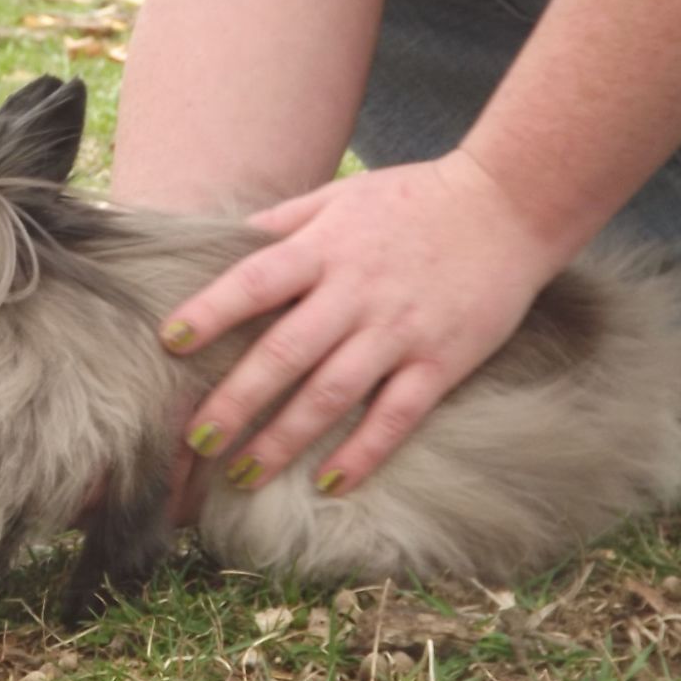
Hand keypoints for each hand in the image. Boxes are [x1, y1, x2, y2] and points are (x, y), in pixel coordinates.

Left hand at [161, 149, 574, 494]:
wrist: (509, 204)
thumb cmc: (417, 198)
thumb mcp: (343, 196)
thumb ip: (285, 223)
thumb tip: (226, 245)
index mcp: (326, 248)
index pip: (255, 282)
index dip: (210, 311)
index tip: (170, 342)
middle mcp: (356, 291)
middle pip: (283, 353)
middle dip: (235, 401)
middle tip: (195, 441)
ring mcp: (399, 330)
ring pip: (331, 395)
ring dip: (282, 440)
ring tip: (243, 474)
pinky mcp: (441, 361)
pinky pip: (394, 417)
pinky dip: (361, 454)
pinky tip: (328, 484)